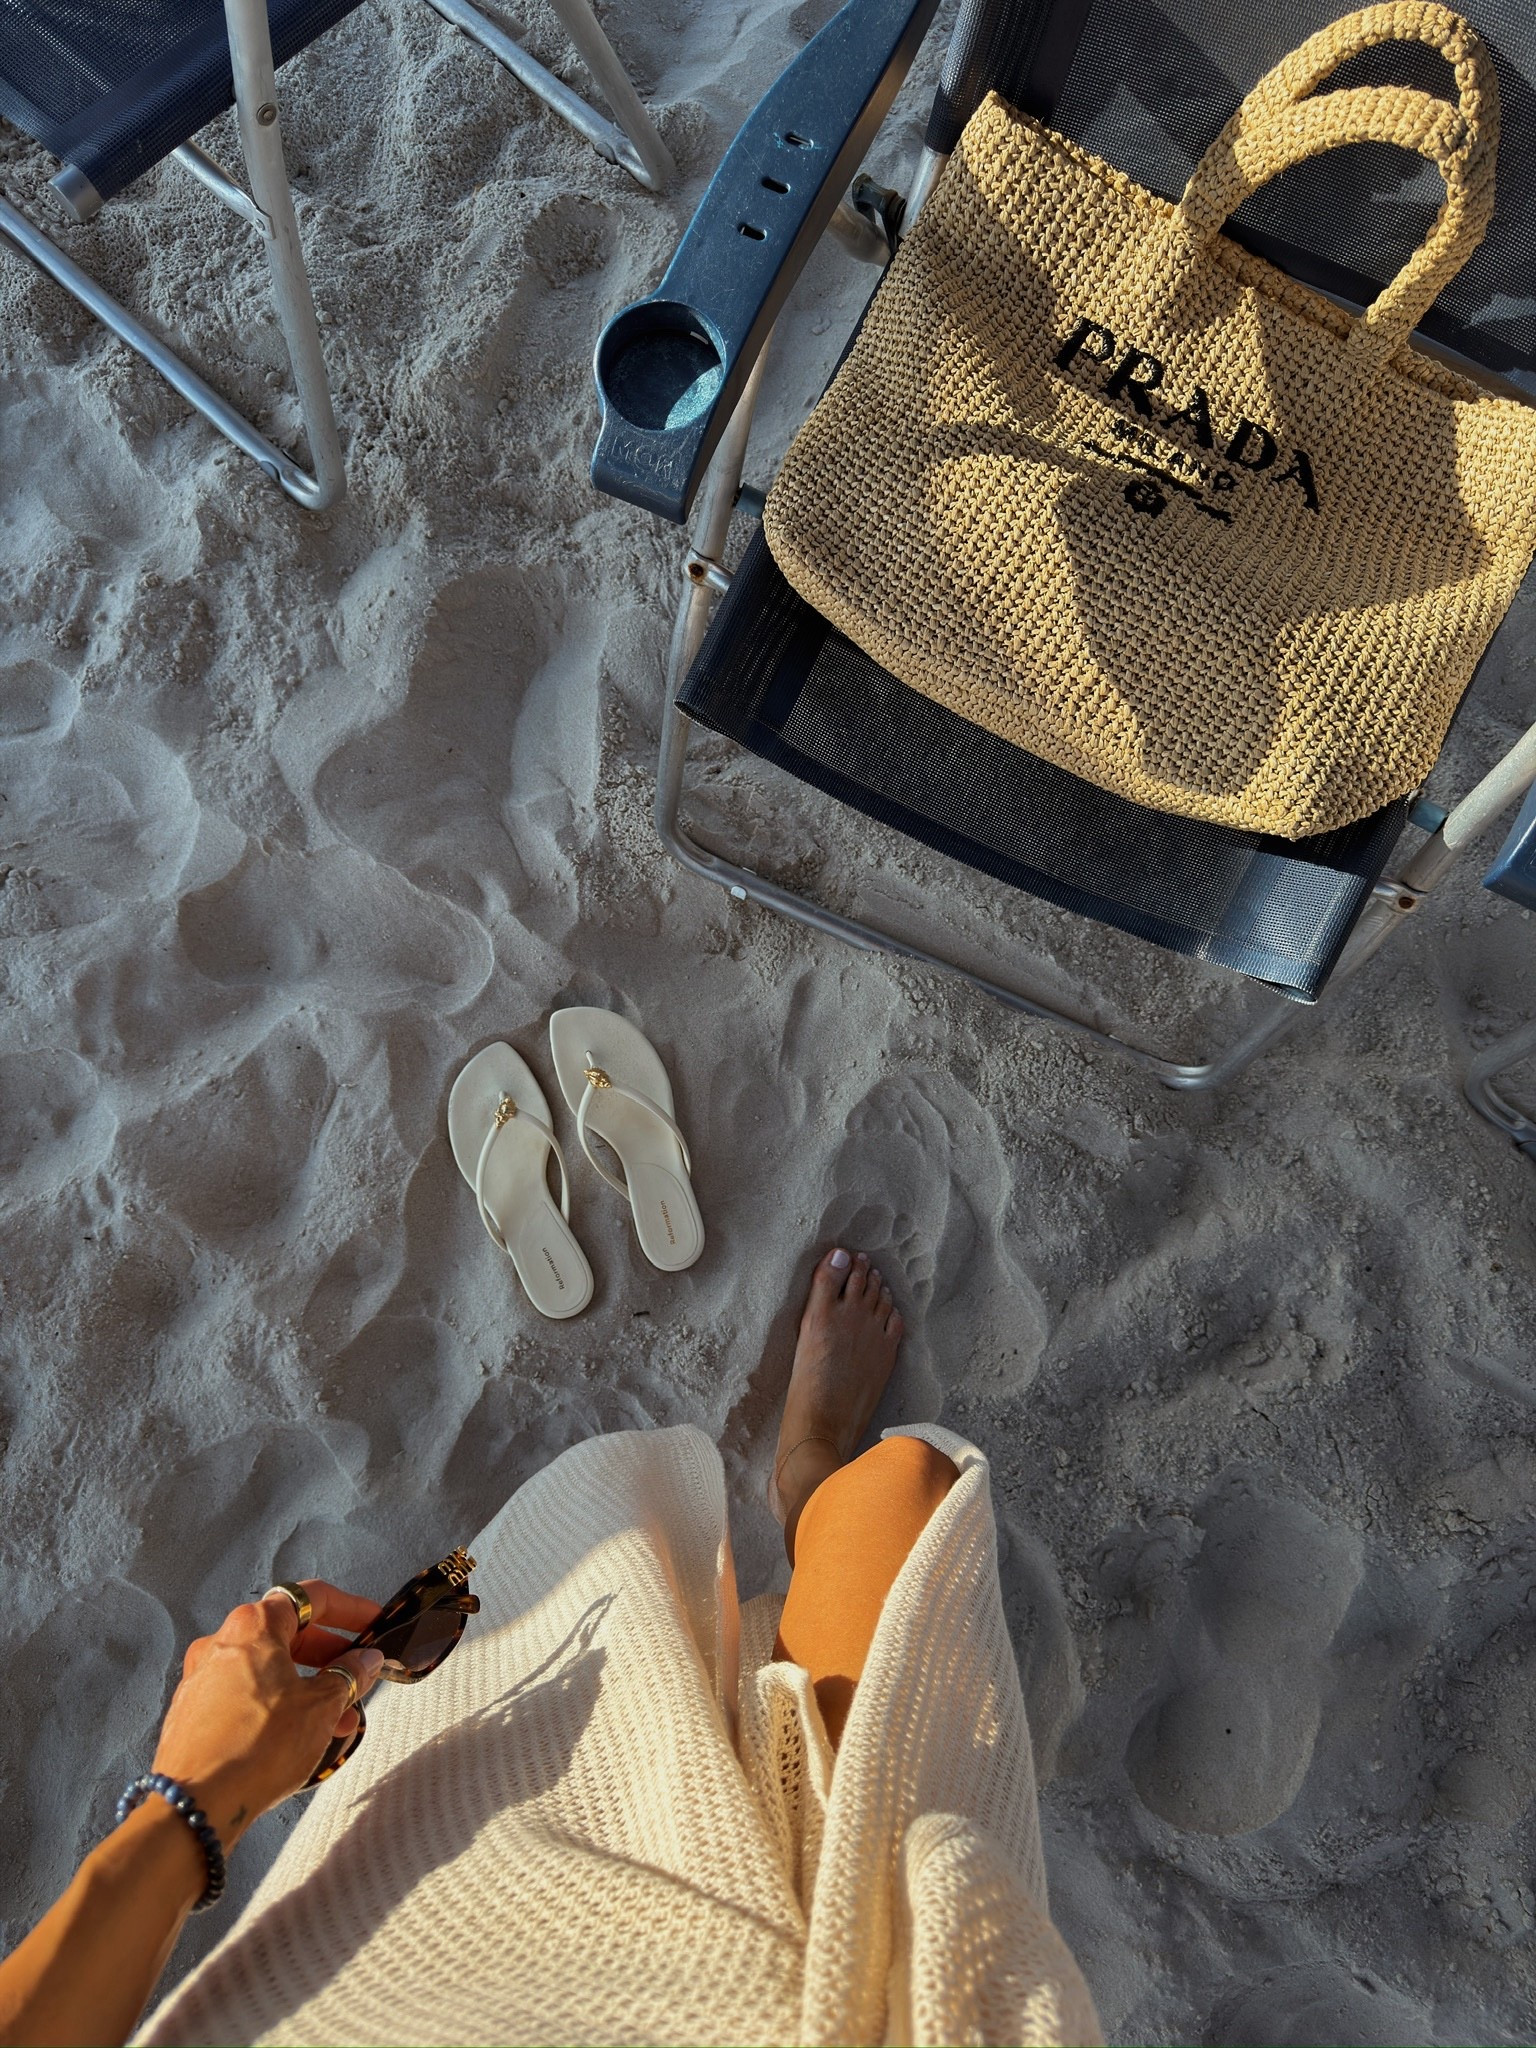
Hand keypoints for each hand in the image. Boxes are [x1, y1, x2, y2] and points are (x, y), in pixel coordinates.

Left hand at [150, 1582, 384, 1847]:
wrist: (195, 1806)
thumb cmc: (260, 1746)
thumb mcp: (321, 1707)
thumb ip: (349, 1676)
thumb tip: (366, 1659)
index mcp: (253, 1626)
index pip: (311, 1598)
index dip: (351, 1608)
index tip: (375, 1623)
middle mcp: (221, 1642)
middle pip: (287, 1634)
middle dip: (329, 1656)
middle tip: (358, 1676)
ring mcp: (201, 1678)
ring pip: (267, 1670)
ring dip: (306, 1687)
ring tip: (336, 1720)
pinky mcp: (191, 1713)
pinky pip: (244, 1696)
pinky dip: (275, 1705)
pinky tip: (297, 1737)